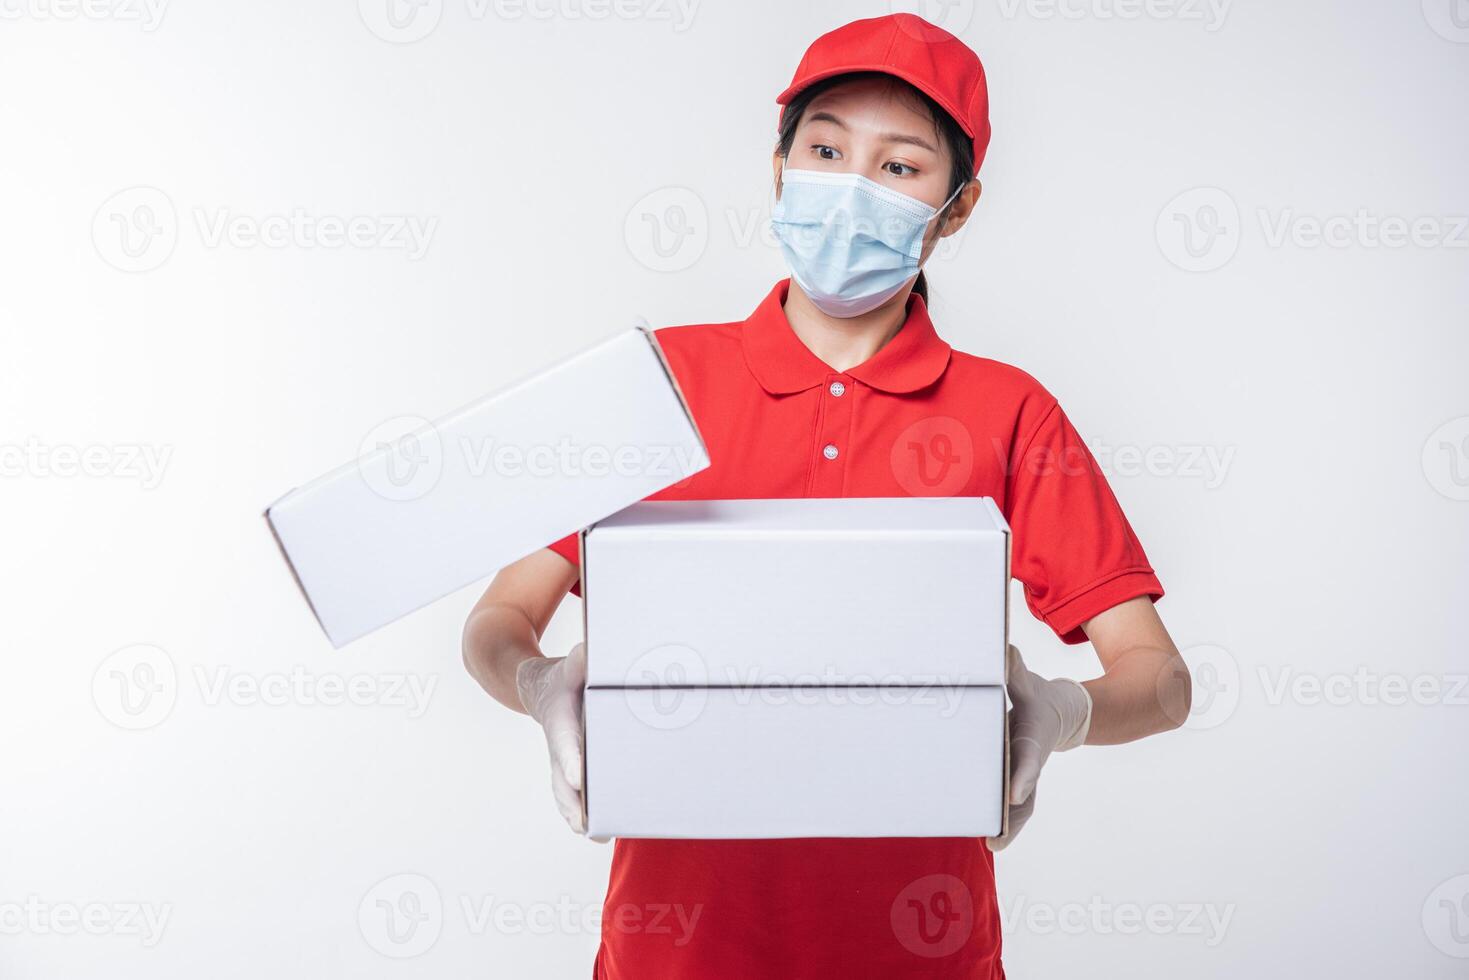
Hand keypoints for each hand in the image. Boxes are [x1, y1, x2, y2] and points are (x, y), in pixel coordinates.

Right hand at [516, 642, 589, 834]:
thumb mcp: (571, 664)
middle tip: (586, 825)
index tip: (578, 778)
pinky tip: (602, 831)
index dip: (570, 760)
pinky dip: (584, 813)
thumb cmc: (563, 678)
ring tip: (598, 835)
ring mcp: (563, 763)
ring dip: (578, 815)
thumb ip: (580, 661)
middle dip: (572, 803)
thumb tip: (590, 653)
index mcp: (560, 722)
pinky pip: (574, 796)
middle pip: (561, 780)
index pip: (564, 743)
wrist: (543, 689)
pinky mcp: (572, 770)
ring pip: (566, 794)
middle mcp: (558, 748)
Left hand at [988, 644, 1091, 850]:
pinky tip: (992, 842)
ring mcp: (1029, 774)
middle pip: (1025, 790)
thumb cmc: (1037, 697)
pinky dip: (1008, 824)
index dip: (1022, 776)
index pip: (1028, 758)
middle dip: (1012, 813)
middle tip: (997, 835)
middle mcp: (1033, 760)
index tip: (1014, 793)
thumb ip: (1014, 670)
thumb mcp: (1026, 681)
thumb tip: (1004, 651)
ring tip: (993, 845)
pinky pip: (1016, 806)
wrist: (1063, 712)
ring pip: (1022, 805)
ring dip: (1010, 825)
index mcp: (1033, 737)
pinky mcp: (1022, 780)